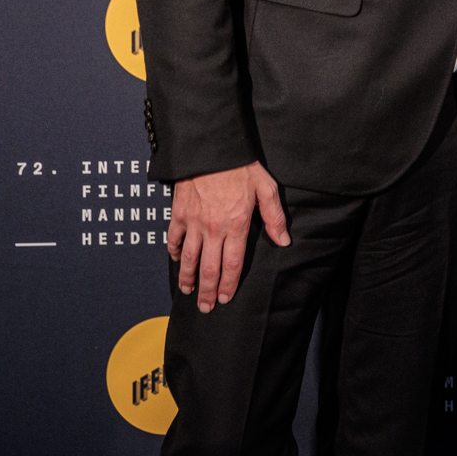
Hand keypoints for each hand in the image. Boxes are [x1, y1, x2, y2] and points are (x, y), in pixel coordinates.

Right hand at [167, 160, 289, 311]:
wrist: (211, 148)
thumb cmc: (241, 166)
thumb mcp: (266, 188)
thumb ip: (274, 217)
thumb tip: (283, 240)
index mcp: (235, 225)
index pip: (232, 265)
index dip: (228, 285)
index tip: (225, 298)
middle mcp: (212, 229)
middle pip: (208, 268)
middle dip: (206, 291)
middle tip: (205, 307)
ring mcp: (193, 222)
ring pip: (189, 258)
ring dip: (187, 277)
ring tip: (188, 292)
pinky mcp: (179, 212)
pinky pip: (174, 237)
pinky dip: (174, 251)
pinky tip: (177, 259)